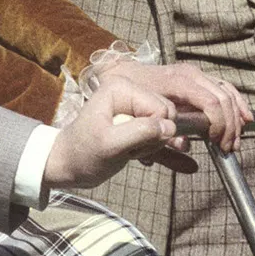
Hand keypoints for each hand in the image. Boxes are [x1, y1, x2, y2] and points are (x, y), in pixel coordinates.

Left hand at [43, 76, 196, 189]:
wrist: (69, 167)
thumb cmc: (82, 155)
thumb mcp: (110, 145)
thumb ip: (141, 132)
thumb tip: (170, 127)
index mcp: (122, 88)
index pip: (162, 107)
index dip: (153, 132)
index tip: (129, 144)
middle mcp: (131, 91)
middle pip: (168, 115)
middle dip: (154, 139)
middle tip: (129, 149)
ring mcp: (135, 107)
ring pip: (168, 127)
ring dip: (153, 146)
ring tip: (129, 151)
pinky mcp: (138, 122)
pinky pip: (165, 135)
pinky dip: (167, 152)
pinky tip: (184, 167)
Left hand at [93, 60, 250, 151]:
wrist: (118, 78)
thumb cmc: (124, 101)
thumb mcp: (134, 122)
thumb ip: (155, 136)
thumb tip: (184, 146)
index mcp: (172, 82)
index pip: (208, 102)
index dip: (219, 125)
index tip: (218, 144)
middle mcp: (186, 74)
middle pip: (222, 98)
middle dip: (230, 125)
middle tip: (229, 147)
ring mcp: (193, 74)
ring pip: (226, 92)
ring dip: (236, 117)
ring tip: (236, 139)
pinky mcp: (196, 78)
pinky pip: (223, 88)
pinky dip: (236, 103)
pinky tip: (244, 118)